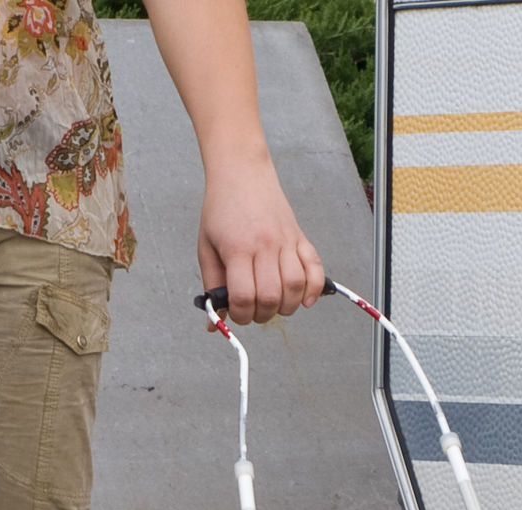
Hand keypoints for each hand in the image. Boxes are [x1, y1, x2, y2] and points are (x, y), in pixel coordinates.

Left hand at [196, 156, 324, 327]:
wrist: (242, 172)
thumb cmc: (220, 211)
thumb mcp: (206, 249)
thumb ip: (211, 287)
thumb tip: (212, 325)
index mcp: (238, 249)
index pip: (244, 297)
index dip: (240, 315)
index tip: (237, 313)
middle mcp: (265, 245)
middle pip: (271, 297)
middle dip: (262, 315)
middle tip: (254, 310)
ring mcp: (286, 240)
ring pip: (296, 286)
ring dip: (286, 306)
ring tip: (275, 304)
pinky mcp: (300, 236)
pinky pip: (315, 268)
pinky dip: (314, 289)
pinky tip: (304, 300)